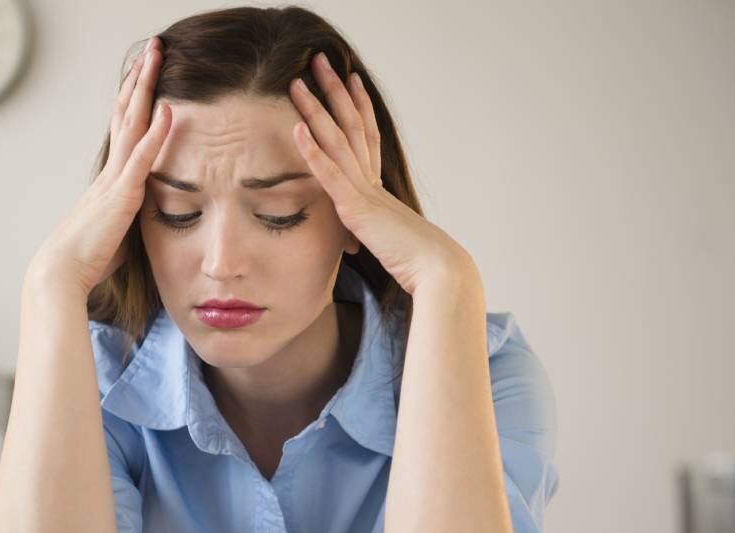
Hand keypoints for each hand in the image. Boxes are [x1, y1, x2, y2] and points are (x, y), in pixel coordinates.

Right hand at [29, 37, 171, 296]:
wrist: (61, 272)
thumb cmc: (86, 258)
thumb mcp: (114, 230)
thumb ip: (128, 215)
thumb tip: (137, 216)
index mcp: (109, 178)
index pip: (124, 128)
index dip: (135, 98)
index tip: (144, 72)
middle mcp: (110, 170)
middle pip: (126, 113)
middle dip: (140, 79)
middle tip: (151, 48)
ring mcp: (115, 179)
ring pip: (132, 123)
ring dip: (146, 88)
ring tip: (157, 56)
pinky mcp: (122, 195)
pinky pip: (141, 157)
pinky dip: (155, 132)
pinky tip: (168, 109)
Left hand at [288, 53, 478, 296]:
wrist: (438, 270)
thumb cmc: (417, 263)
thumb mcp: (390, 242)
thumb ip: (375, 232)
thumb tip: (367, 238)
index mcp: (380, 187)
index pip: (368, 135)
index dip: (358, 105)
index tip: (350, 79)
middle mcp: (373, 181)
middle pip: (351, 124)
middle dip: (334, 90)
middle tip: (320, 60)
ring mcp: (364, 191)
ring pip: (337, 141)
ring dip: (315, 110)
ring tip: (297, 83)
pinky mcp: (356, 208)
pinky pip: (331, 174)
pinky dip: (312, 151)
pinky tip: (296, 128)